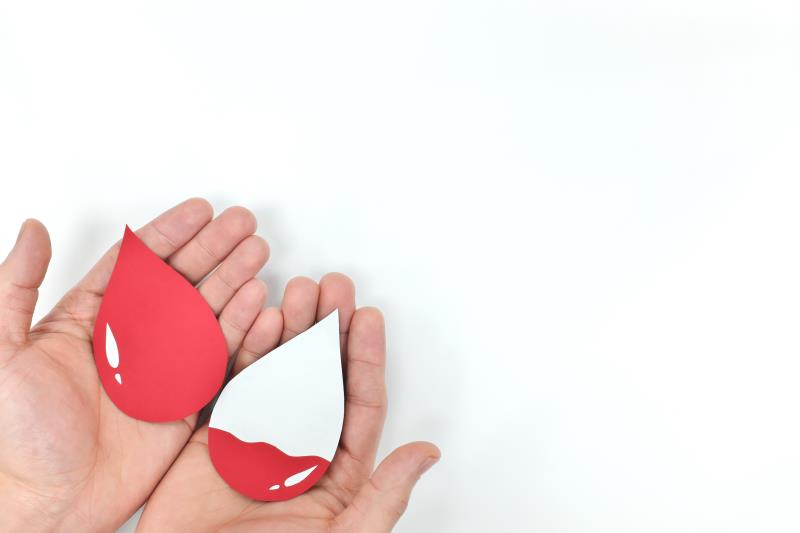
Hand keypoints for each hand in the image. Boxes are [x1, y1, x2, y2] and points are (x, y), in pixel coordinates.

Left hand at [0, 199, 270, 530]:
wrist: (48, 504)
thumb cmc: (16, 436)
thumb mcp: (3, 352)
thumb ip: (15, 286)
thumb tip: (31, 229)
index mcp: (90, 319)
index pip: (138, 263)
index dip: (171, 233)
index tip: (200, 210)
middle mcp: (132, 338)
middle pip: (181, 280)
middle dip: (214, 247)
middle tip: (242, 222)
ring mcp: (162, 368)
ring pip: (206, 312)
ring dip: (234, 279)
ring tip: (258, 252)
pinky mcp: (185, 399)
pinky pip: (221, 356)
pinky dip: (243, 329)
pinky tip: (258, 303)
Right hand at [138, 274, 439, 532]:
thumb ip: (383, 495)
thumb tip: (427, 453)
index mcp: (334, 470)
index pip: (359, 403)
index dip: (364, 358)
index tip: (368, 317)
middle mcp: (298, 447)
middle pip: (320, 377)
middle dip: (329, 330)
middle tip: (335, 287)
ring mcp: (255, 438)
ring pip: (279, 371)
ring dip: (292, 329)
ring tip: (301, 292)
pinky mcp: (212, 436)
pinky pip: (232, 383)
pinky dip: (246, 349)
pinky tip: (262, 320)